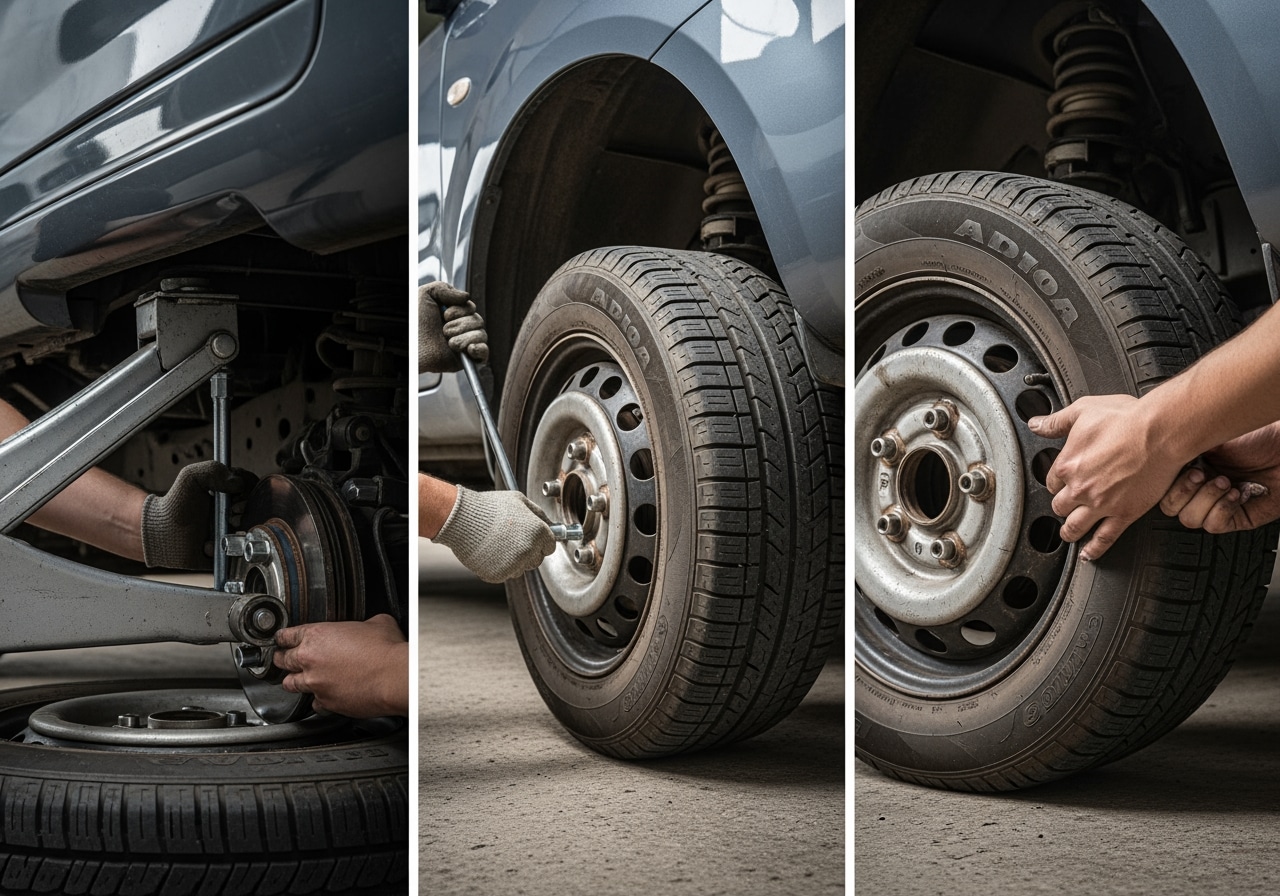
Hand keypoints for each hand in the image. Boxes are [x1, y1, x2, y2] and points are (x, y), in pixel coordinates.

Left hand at [140, 460, 256, 568]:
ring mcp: (231, 533)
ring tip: (219, 533)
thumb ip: (214, 469)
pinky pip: (236, 554)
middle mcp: (233, 513)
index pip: (253, 489)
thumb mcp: (190, 476)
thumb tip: (239, 483)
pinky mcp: (226, 553)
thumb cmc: (174, 504)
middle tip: (229, 515)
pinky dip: (223, 549)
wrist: (159, 534)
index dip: (248, 493)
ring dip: (235, 533)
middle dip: (242, 514)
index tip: (235, 498)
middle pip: (255, 511)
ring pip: (249, 533)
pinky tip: (208, 546)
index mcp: (229, 493)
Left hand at [273, 614, 407, 717]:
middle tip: (283, 658)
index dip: (283, 637)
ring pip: (290, 684)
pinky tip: (323, 697)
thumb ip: (362, 624)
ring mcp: (316, 684)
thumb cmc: (386, 650)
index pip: (286, 636)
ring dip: (293, 681)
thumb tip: (367, 627)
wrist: (394, 676)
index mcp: (317, 635)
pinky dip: (317, 701)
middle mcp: (310, 660)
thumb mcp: (376, 622)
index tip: (282, 639)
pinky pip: (313, 704)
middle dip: (281, 659)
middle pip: (282, 660)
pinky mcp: (327, 703)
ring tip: (296, 680)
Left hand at [419, 282, 487, 373]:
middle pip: (478, 320)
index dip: (461, 310)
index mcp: (453, 314)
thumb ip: (445, 288)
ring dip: (464, 337)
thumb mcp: (426, 295)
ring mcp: (465, 344)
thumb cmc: (415, 323)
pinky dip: (481, 349)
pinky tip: (470, 348)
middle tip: (444, 330)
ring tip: (448, 342)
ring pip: (481, 335)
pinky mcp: (467, 359)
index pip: (471, 308)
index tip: (445, 315)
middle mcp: (460, 328)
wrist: (413, 347)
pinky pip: (484, 354)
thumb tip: (467, 296)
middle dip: (461, 324)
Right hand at [431, 485, 555, 581]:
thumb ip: (538, 514)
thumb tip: (549, 523)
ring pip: (520, 569)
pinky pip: (504, 575)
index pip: (549, 547)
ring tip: (497, 545)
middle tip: (510, 541)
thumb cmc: (488, 508)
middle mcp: (529, 550)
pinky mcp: (499, 574)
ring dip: (513, 561)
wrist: (462, 519)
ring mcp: (514, 564)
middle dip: (527, 553)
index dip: (540, 543)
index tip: (531, 540)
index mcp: (538, 532)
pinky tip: (490, 552)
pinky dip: (498, 567)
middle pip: (537, 560)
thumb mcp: (519, 500)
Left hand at [1029, 394, 1184, 560]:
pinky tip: (1089, 553)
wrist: (1161, 431)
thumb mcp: (1084, 411)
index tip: (1062, 482)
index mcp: (1068, 464)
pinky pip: (1104, 538)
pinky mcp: (1124, 513)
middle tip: (1066, 506)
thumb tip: (1037, 424)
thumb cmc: (1128, 419)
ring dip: (1069, 532)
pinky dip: (1094, 548)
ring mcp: (1101, 504)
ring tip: (1069, 534)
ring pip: (1075, 526)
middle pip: (1060, 505)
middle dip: (1062, 505)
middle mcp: (1080, 488)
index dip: (1058, 481)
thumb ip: (1056, 422)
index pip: (1052, 480)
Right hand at [1158, 422, 1279, 532]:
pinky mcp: (1234, 518)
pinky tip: (1237, 493)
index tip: (1186, 467)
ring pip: (1189, 519)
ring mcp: (1215, 504)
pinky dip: (1223, 509)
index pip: (1159, 487)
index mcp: (1187, 467)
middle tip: (1202, 475)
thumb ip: (1181, 448)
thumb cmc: (1257, 438)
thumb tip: (1158, 453)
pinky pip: (1213, 525)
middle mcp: (1198, 487)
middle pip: (1169, 507)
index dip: (1166, 483)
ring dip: (1206, 500)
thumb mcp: (1210, 437)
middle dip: (1183, 492)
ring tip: (1225, 483)